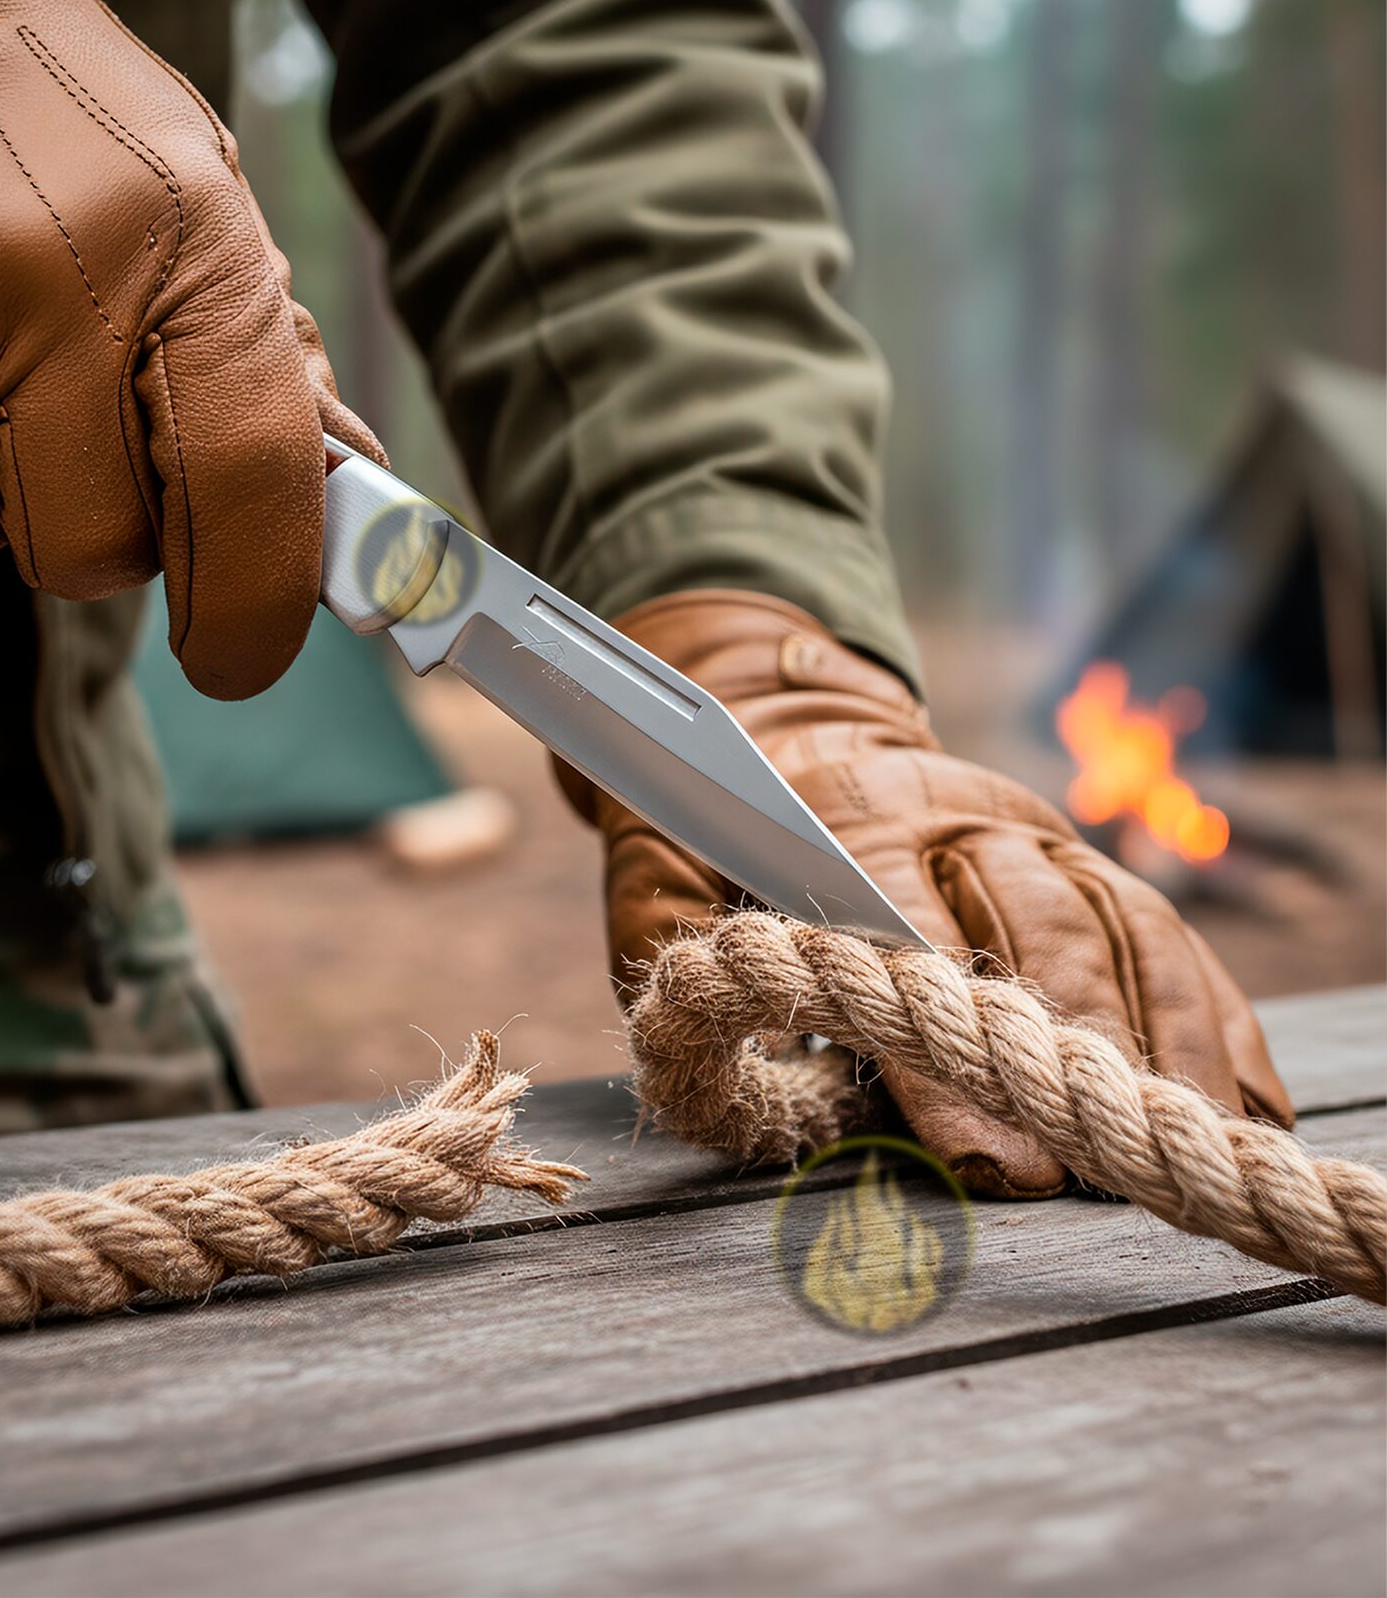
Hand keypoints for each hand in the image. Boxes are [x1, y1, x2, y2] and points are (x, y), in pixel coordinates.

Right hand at [0, 0, 380, 699]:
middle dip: (88, 522)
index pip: (249, 479)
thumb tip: (339, 494)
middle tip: (57, 419)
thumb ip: (256, 344)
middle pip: (90, 548)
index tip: (239, 653)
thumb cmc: (30, 102)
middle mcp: (42, 291)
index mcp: (176, 240)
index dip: (256, 603)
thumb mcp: (187, 183)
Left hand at [560, 589, 1292, 1194]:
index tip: (970, 1144)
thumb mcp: (660, 875)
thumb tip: (726, 1061)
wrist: (785, 724)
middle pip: (1032, 925)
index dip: (936, 1047)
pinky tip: (1234, 1096)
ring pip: (1116, 923)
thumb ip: (681, 957)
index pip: (900, 931)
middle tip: (1064, 1172)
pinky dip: (1205, 1010)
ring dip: (1150, 1043)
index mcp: (846, 811)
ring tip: (1159, 1154)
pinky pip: (1163, 928)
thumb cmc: (710, 830)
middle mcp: (956, 809)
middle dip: (1051, 1055)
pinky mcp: (1083, 854)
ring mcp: (1032, 828)